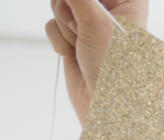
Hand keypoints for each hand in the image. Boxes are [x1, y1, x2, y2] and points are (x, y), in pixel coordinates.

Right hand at [43, 0, 148, 123]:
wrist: (103, 106)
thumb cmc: (112, 67)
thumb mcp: (95, 21)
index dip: (85, 1)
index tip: (84, 13)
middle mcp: (112, 8)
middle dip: (71, 9)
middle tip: (83, 29)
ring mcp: (91, 22)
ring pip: (59, 4)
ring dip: (65, 26)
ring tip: (82, 45)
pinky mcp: (75, 36)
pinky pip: (52, 23)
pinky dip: (59, 39)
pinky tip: (74, 54)